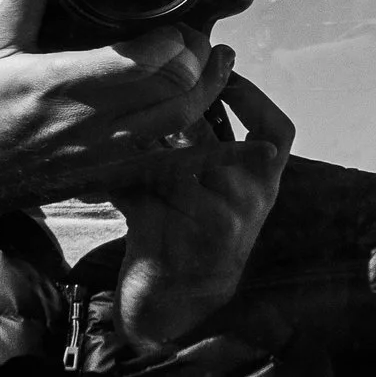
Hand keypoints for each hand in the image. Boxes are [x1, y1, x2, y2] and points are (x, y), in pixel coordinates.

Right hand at [0, 0, 233, 214]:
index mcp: (61, 81)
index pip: (138, 60)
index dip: (172, 38)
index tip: (179, 20)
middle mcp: (90, 120)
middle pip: (171, 90)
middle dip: (200, 59)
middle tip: (204, 39)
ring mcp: (102, 153)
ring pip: (178, 125)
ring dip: (209, 93)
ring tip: (223, 67)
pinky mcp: (106, 176)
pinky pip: (168, 166)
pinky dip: (206, 154)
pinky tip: (241, 144)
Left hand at [107, 74, 295, 348]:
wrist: (180, 304)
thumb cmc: (200, 234)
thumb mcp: (226, 195)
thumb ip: (218, 146)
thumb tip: (195, 77)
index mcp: (265, 186)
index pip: (277, 133)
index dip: (252, 97)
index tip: (226, 72)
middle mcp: (245, 202)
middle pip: (212, 139)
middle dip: (183, 109)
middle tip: (159, 84)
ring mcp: (209, 221)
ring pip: (172, 161)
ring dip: (144, 136)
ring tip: (124, 113)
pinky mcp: (168, 235)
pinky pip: (137, 189)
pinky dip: (115, 175)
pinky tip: (98, 167)